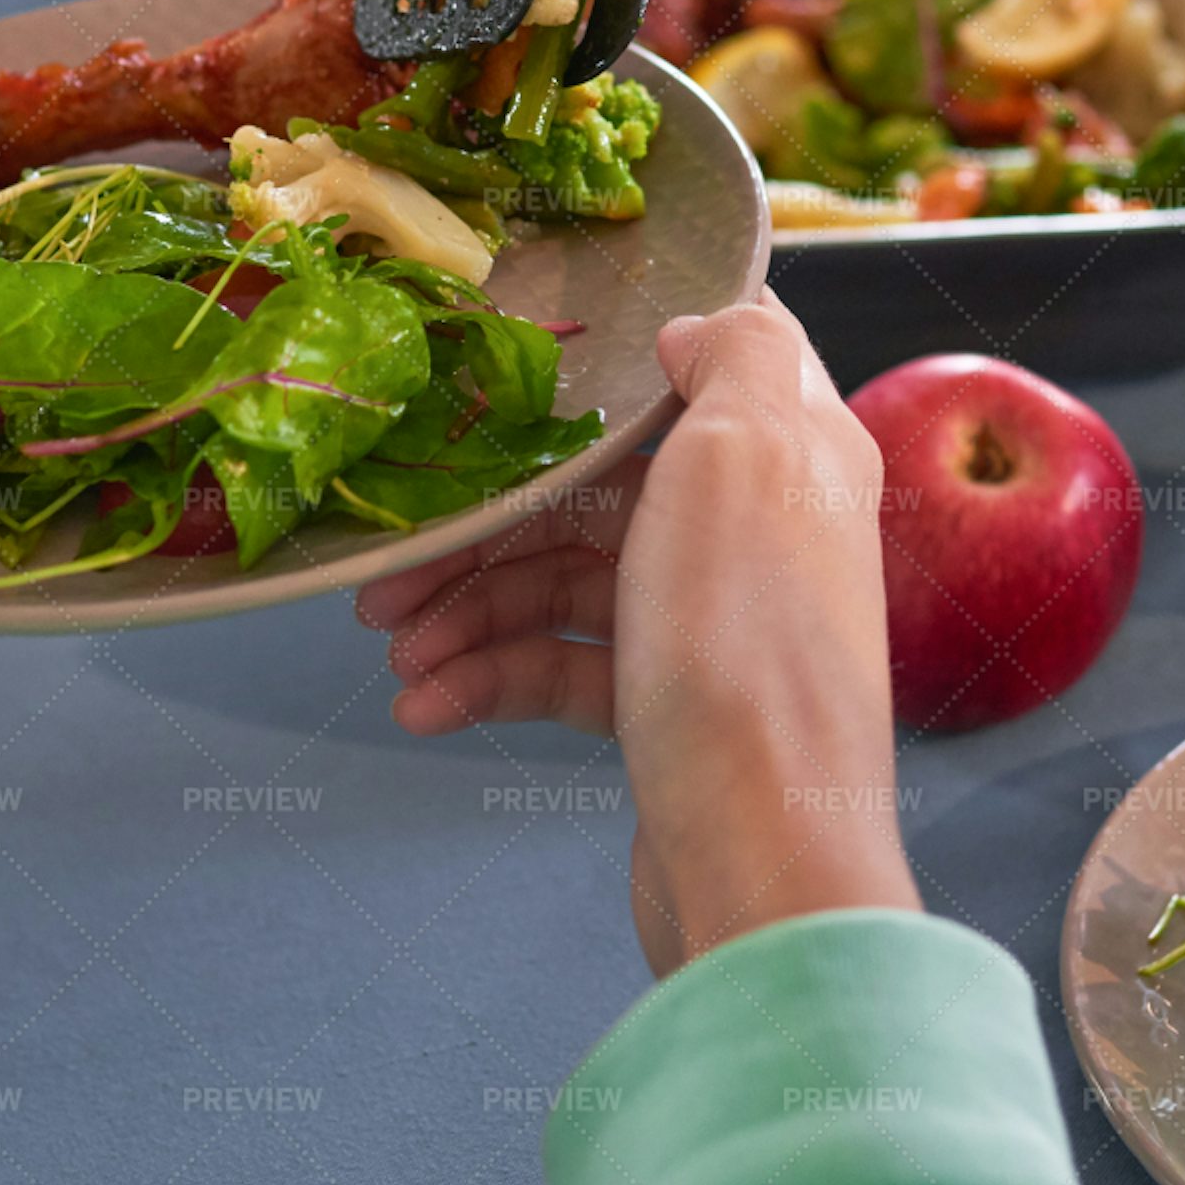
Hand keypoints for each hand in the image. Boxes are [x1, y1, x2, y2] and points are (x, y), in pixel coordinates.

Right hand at [355, 294, 916, 972]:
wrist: (763, 860)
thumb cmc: (750, 647)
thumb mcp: (749, 453)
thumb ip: (737, 356)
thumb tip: (694, 324)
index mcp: (794, 451)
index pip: (700, 367)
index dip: (601, 366)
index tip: (498, 376)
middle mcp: (759, 530)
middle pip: (599, 489)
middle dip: (486, 521)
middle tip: (390, 565)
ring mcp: (712, 625)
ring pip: (566, 583)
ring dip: (470, 609)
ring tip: (392, 649)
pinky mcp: (671, 709)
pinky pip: (564, 669)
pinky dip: (492, 679)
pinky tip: (426, 706)